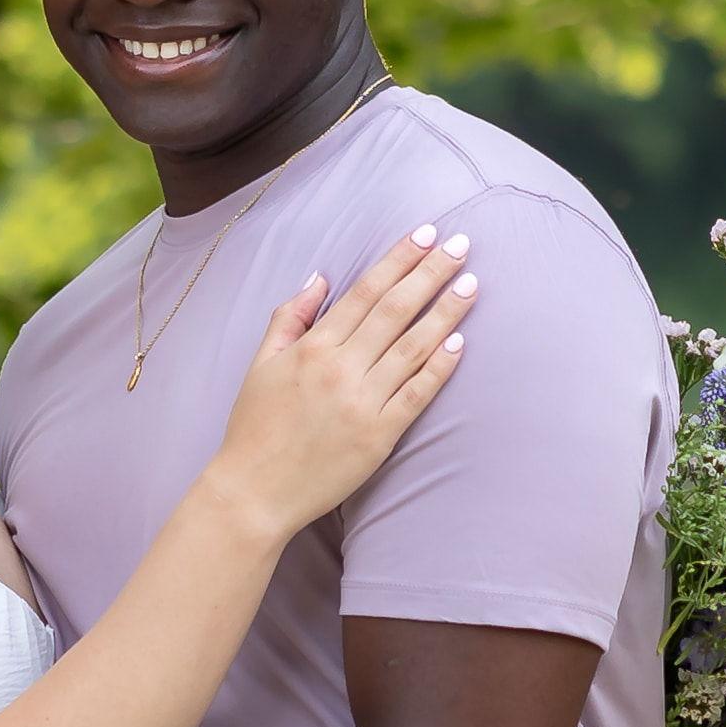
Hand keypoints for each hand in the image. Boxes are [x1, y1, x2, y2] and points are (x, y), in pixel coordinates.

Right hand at [199, 227, 478, 541]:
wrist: (254, 492)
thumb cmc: (254, 427)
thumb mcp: (261, 364)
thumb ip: (290, 318)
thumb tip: (320, 278)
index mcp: (313, 347)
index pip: (366, 291)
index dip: (399, 259)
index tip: (426, 234)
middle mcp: (341, 369)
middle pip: (396, 310)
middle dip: (431, 272)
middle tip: (461, 244)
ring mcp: (363, 403)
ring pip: (413, 347)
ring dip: (446, 312)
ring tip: (471, 283)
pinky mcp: (379, 436)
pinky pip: (416, 395)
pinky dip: (439, 368)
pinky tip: (459, 343)